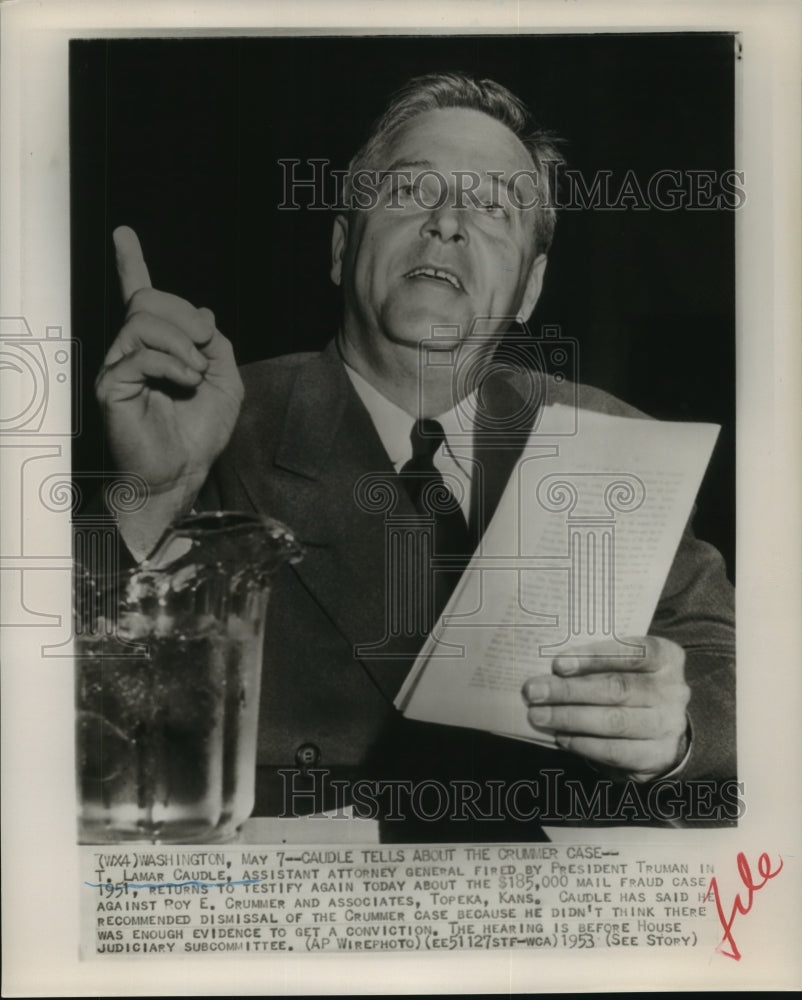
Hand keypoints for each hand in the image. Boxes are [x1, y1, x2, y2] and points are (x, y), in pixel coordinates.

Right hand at [96, 226, 242, 513]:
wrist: (185, 471)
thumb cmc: (201, 432)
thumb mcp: (226, 379)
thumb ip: (215, 343)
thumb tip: (200, 312)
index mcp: (158, 347)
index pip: (141, 296)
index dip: (132, 263)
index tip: (124, 233)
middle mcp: (132, 351)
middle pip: (148, 301)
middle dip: (186, 315)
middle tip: (207, 346)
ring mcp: (120, 367)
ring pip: (142, 322)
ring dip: (182, 342)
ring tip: (197, 373)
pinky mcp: (112, 386)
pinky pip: (141, 355)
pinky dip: (174, 364)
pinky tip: (188, 382)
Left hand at [521, 636, 689, 782]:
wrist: (662, 724)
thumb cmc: (630, 681)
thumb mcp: (623, 663)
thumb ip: (597, 661)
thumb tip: (551, 669)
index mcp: (667, 657)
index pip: (633, 651)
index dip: (594, 657)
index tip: (558, 664)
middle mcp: (674, 690)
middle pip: (617, 688)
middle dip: (569, 691)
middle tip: (534, 691)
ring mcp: (669, 725)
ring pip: (614, 721)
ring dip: (570, 718)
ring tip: (539, 715)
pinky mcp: (659, 755)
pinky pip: (616, 751)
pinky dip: (584, 744)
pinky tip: (561, 737)